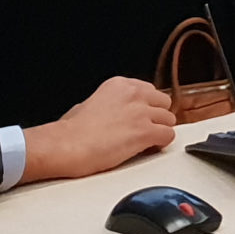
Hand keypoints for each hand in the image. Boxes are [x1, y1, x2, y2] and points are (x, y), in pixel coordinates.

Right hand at [22, 77, 176, 183]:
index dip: (147, 108)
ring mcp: (141, 112)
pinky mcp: (145, 132)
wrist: (65, 146)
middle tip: (144, 130)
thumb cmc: (71, 132)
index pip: (150, 91)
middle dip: (156, 118)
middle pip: (164, 103)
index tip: (142, 117)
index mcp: (120, 84)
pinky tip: (147, 149)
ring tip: (144, 142)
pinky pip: (169, 136)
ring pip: (169, 120)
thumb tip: (114, 112)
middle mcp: (134, 94)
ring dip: (159, 132)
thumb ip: (110, 104)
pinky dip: (161, 144)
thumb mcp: (89, 103)